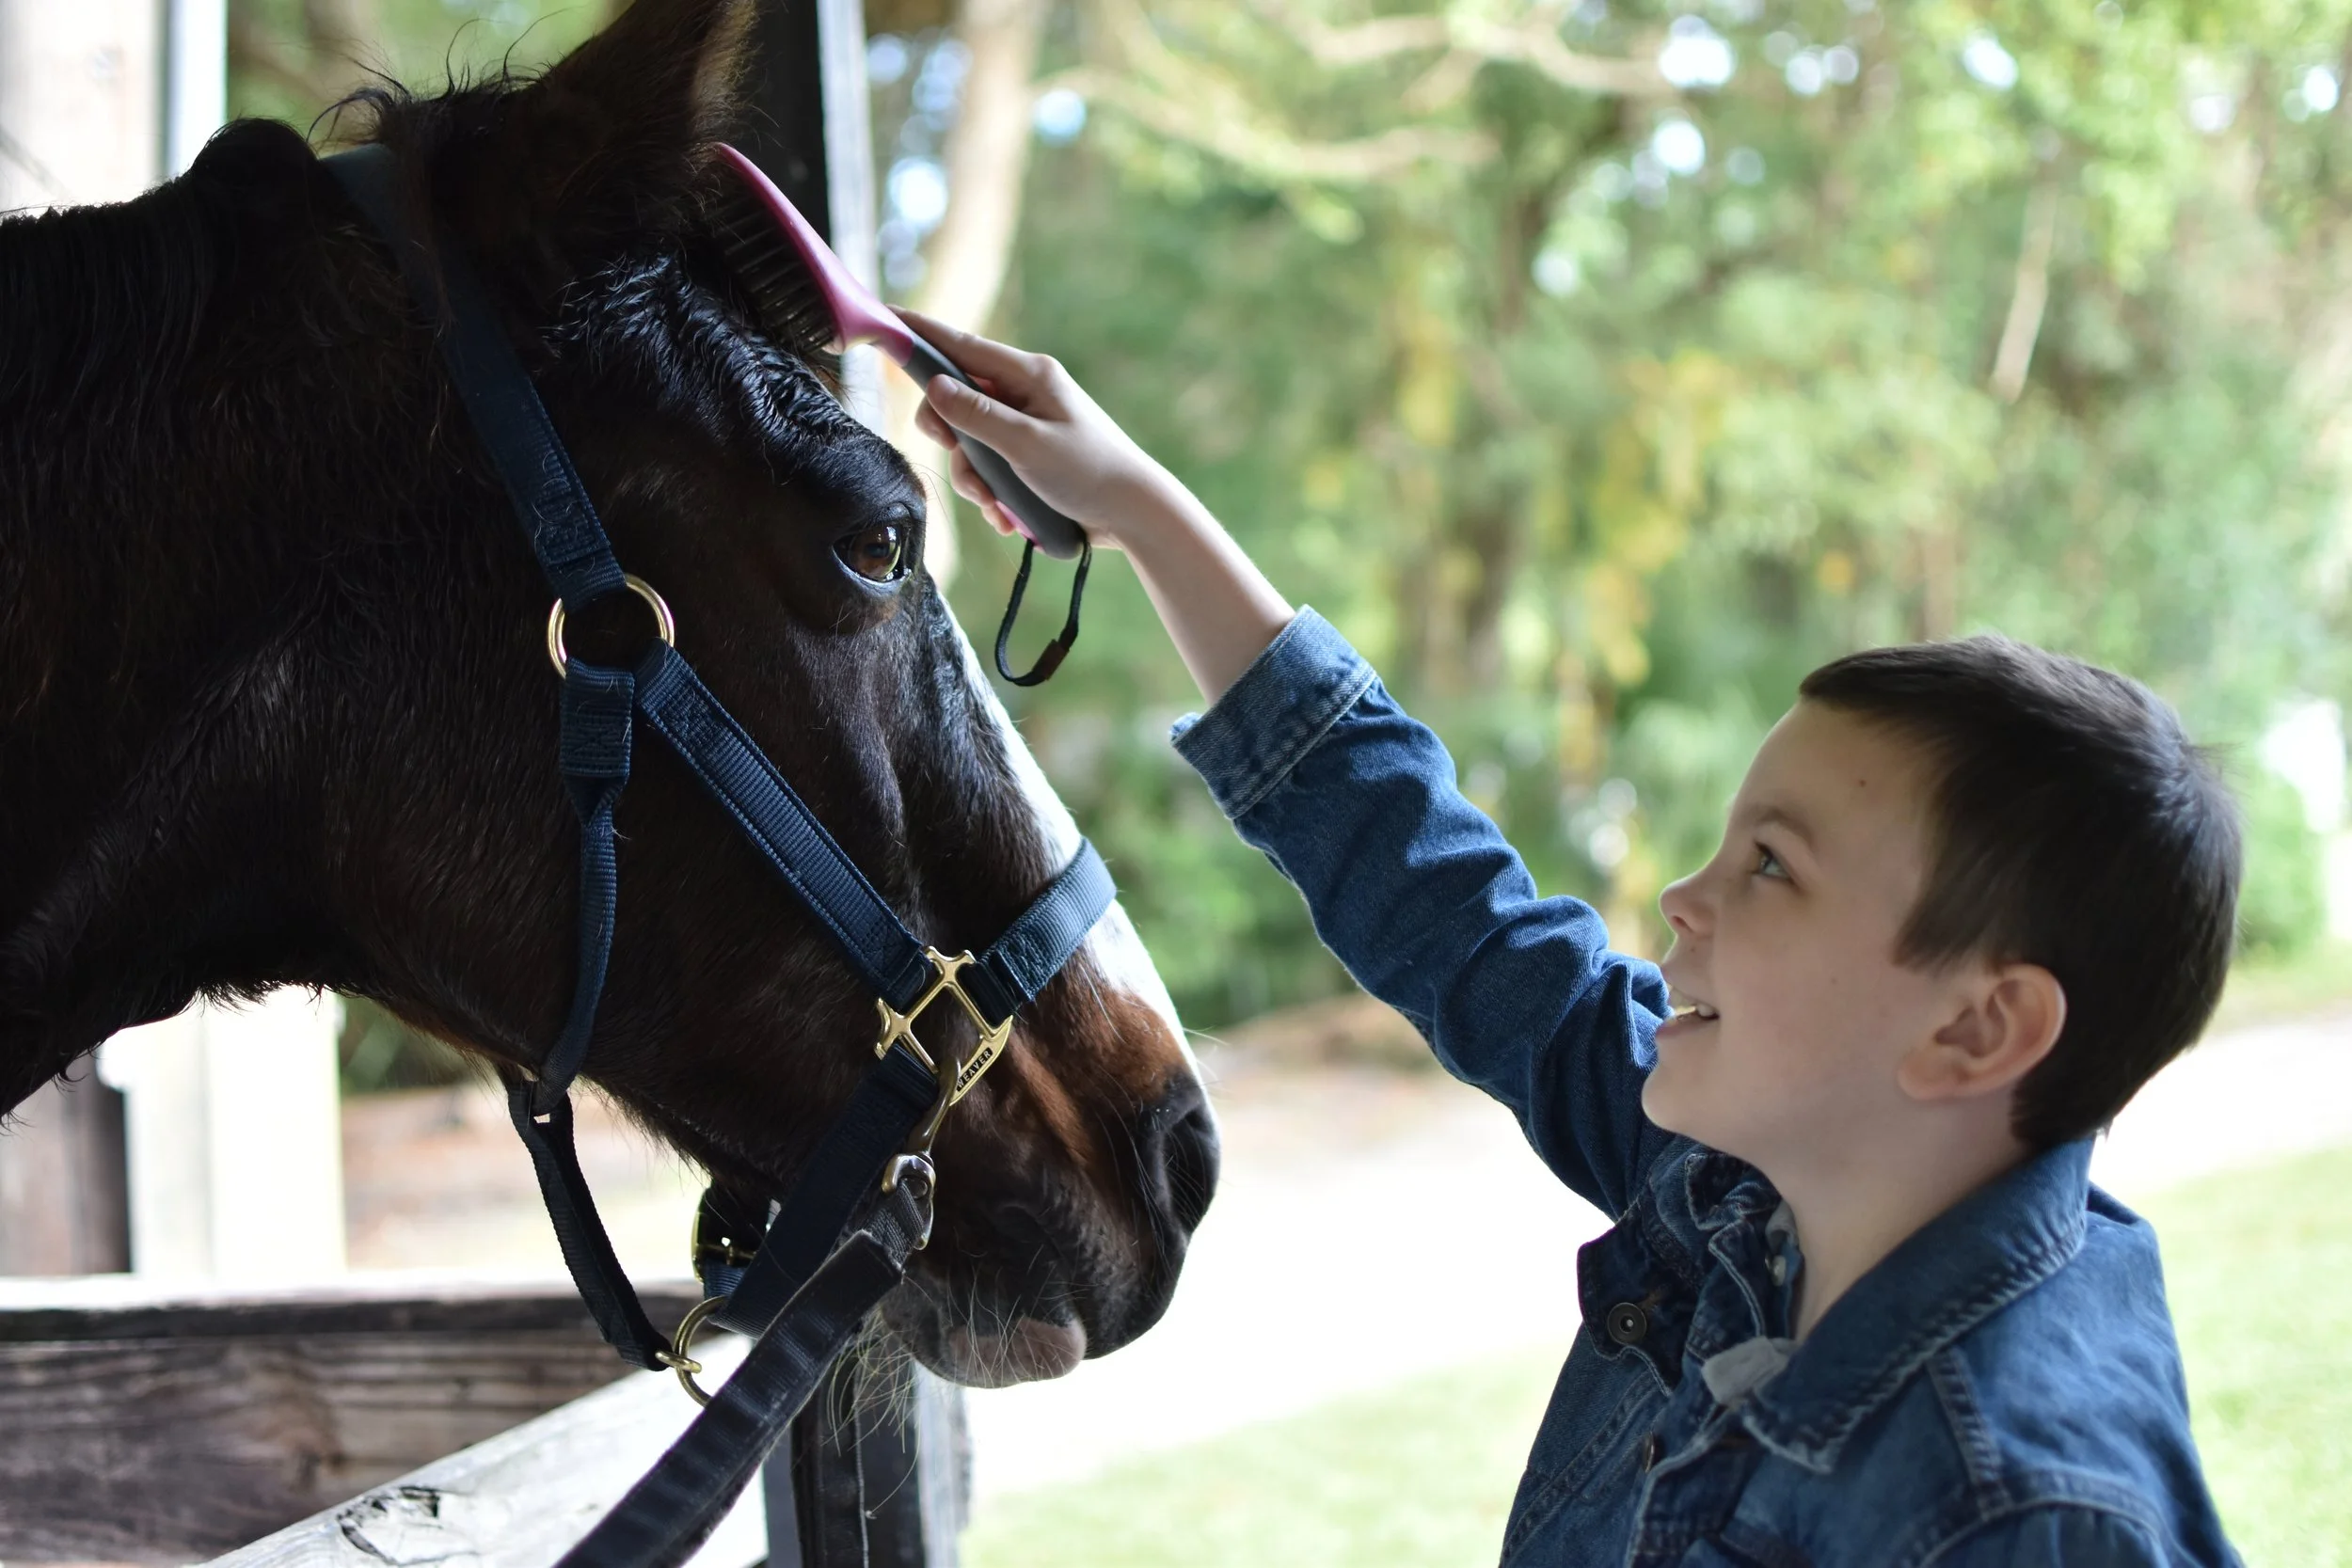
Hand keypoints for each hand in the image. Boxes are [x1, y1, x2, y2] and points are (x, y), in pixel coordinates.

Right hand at [902, 310, 1293, 701]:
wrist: (1135, 515)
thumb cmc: (1090, 474)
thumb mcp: (1028, 446)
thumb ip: (978, 417)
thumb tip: (934, 386)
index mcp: (1028, 375)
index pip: (960, 345)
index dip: (919, 333)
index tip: (883, 319)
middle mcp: (1024, 394)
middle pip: (955, 398)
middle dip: (951, 437)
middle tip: (960, 458)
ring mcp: (1025, 426)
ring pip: (968, 442)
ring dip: (974, 479)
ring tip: (998, 506)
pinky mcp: (1027, 457)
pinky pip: (989, 469)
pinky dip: (992, 495)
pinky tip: (1009, 518)